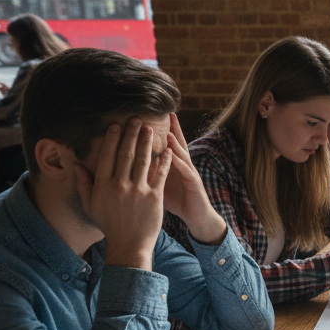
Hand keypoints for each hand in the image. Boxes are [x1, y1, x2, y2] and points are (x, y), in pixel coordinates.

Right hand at [74, 119, 170, 269]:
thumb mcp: (90, 205)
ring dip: (147, 143)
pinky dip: (164, 161)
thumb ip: (82, 183)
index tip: (117, 125)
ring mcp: (138, 191)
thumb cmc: (109, 224)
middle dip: (131, 134)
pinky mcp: (154, 198)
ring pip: (143, 161)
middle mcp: (119, 186)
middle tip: (136, 119)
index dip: (113, 139)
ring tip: (151, 128)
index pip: (107, 156)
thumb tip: (73, 164)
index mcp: (103, 186)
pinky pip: (160, 174)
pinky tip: (167, 149)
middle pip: (126, 154)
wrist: (129, 244)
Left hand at [162, 114, 227, 244]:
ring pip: (182, 155)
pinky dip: (180, 163)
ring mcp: (190, 173)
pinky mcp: (194, 184)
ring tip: (168, 132)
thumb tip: (133, 162)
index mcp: (173, 165)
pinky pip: (187, 172)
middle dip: (174, 129)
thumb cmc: (177, 201)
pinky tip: (174, 156)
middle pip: (178, 144)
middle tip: (168, 113)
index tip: (152, 117)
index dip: (161, 131)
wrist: (196, 216)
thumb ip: (150, 171)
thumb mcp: (160, 184)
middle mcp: (183, 166)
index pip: (166, 144)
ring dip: (176, 144)